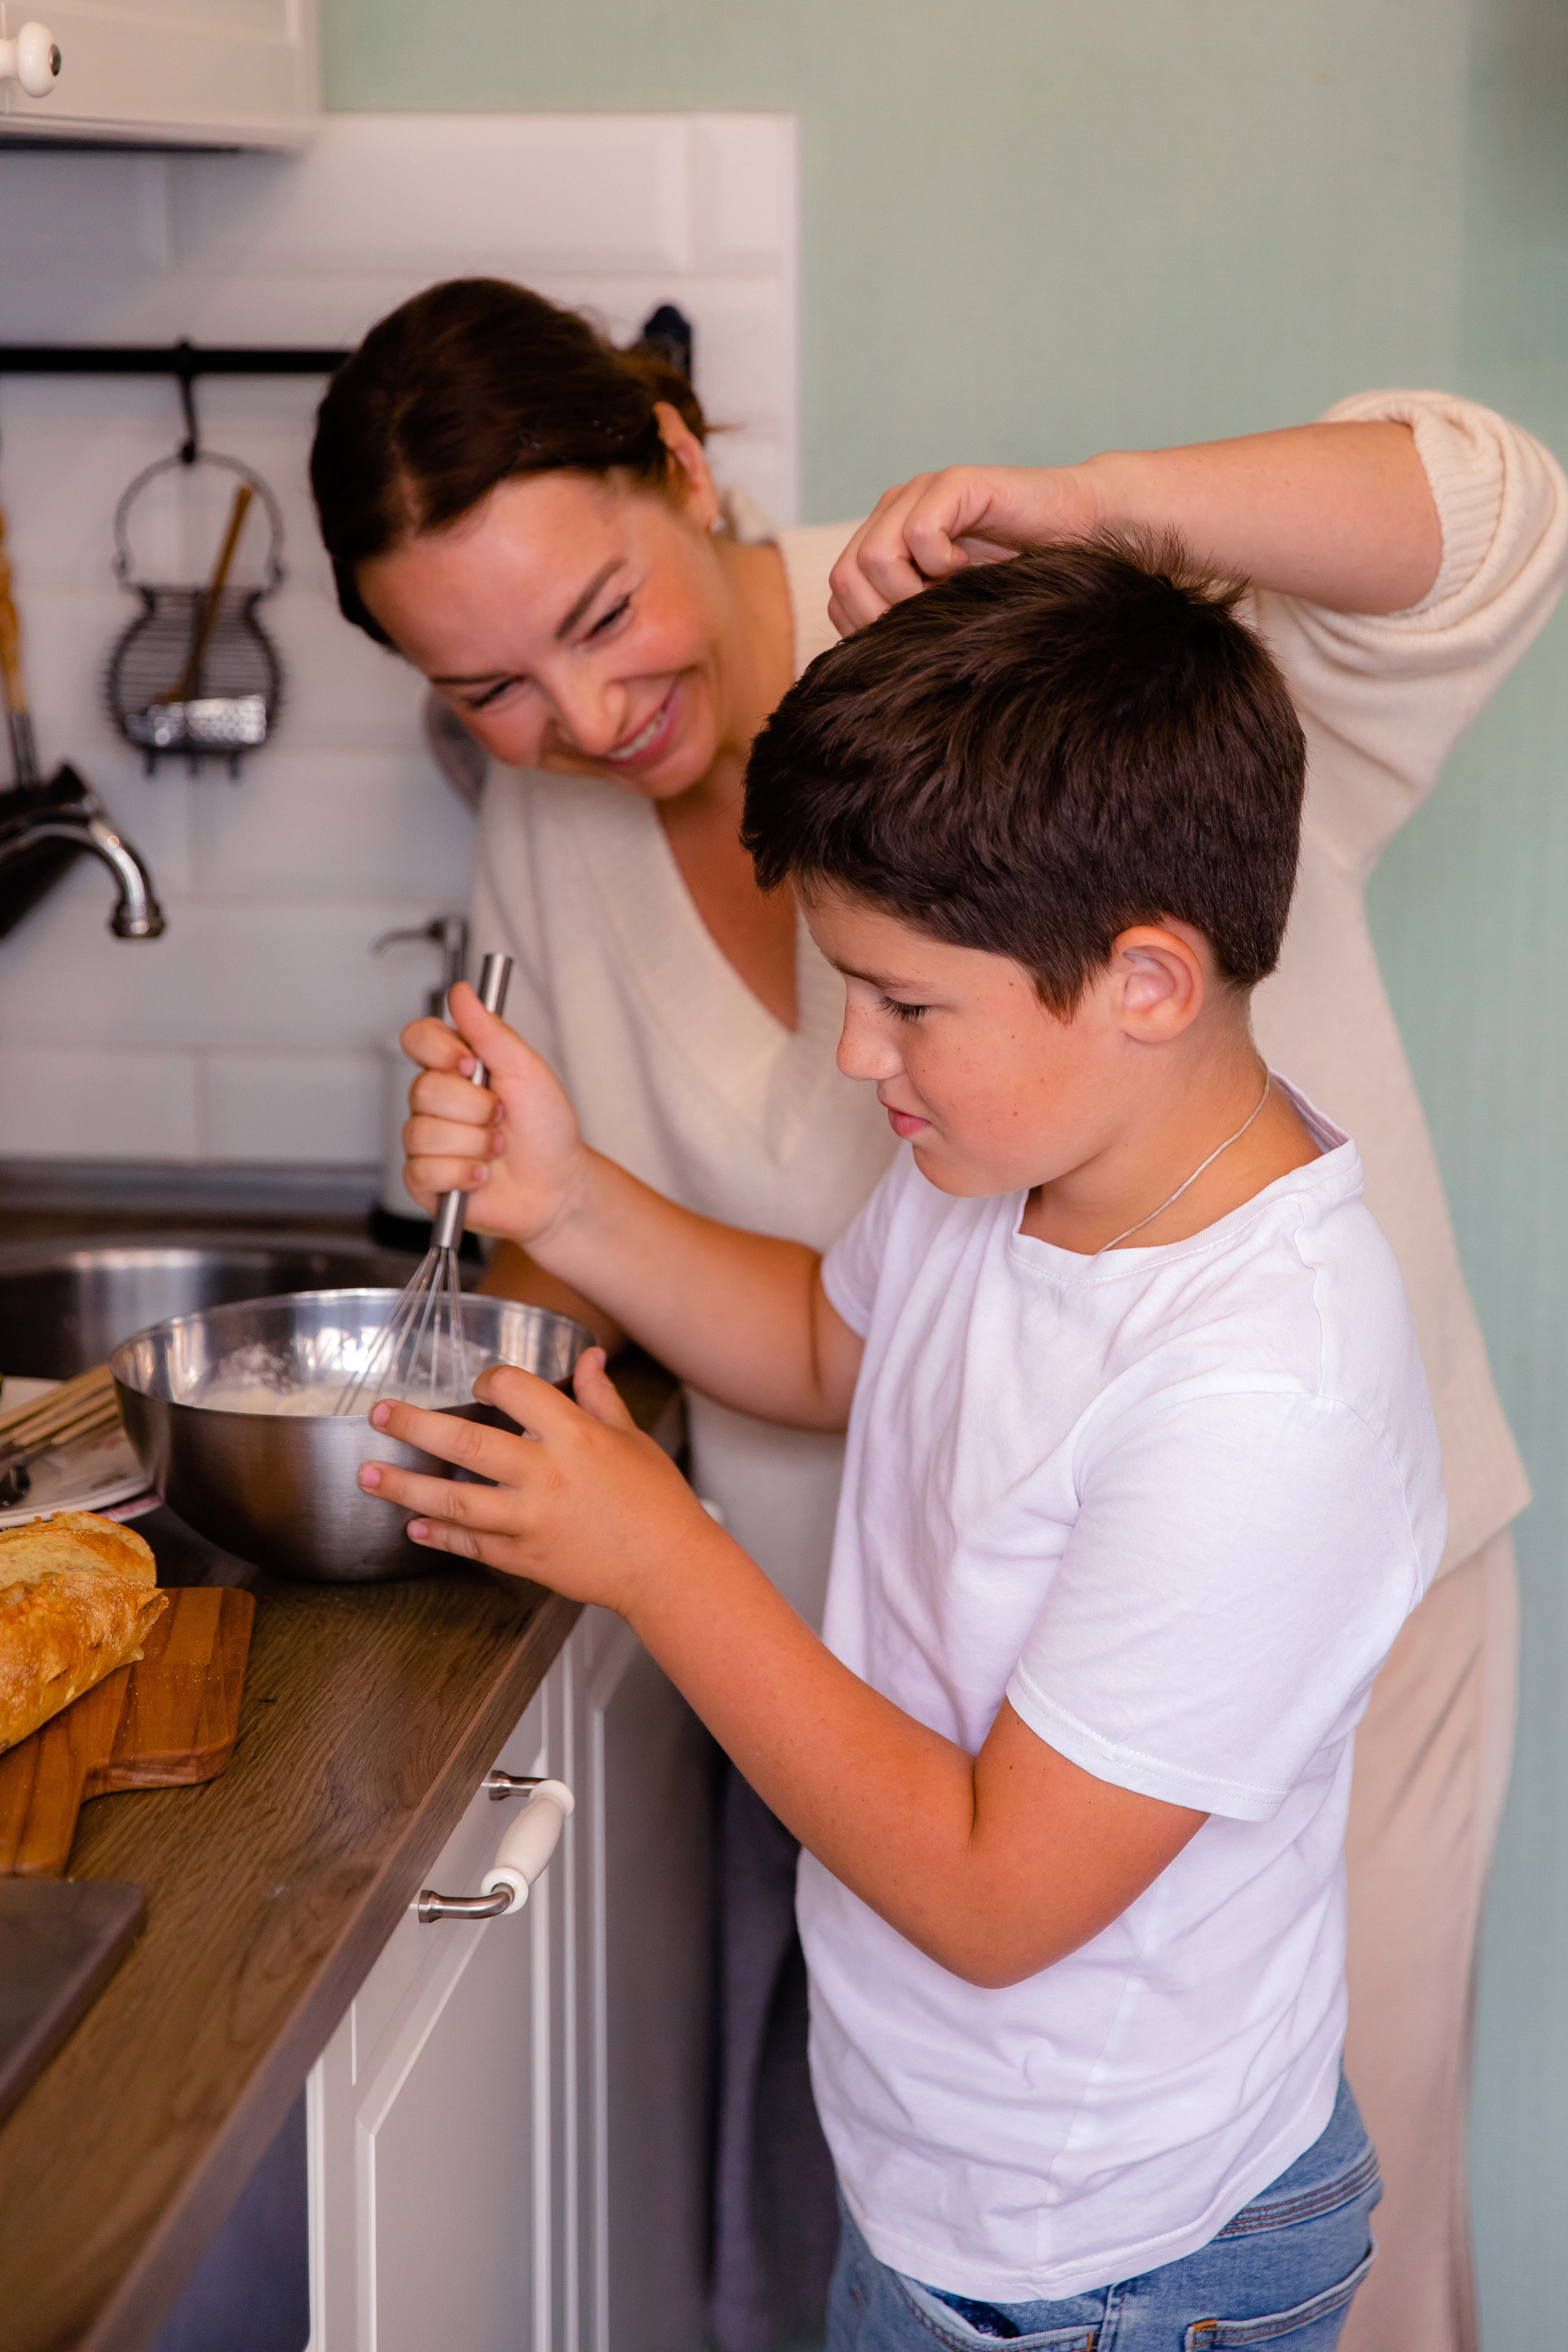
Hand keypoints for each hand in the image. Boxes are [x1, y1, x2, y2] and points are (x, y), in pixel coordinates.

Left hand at [356, 1348, 718, 1612]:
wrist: (669, 1568)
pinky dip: (438, 1536)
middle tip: (379, 1413)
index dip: (489, 1381)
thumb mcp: (631, 1438)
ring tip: (368, 1475)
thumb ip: (600, 1396)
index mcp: (576, 1436)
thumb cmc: (657, 1502)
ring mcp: (531, 1521)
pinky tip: (411, 1526)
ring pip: (453, 1502)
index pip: (514, 1389)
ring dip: (405, 1486)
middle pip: (466, 1445)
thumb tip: (588, 1356)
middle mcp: (546, 1475)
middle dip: (414, 1425)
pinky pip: (471, 1545)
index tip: (478, 1387)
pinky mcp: (525, 1559)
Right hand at [402, 980, 586, 1244]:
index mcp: (455, 1067)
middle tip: (501, 1118)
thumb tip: (462, 992)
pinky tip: (482, 1175)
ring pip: (423, 1133)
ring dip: (474, 1143)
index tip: (470, 1064)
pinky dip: (462, 1173)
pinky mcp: (423, 1179)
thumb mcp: (527, 1071)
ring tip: (496, 1150)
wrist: (558, 1185)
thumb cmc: (546, 1129)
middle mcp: (436, 1102)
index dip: (439, 1050)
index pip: (418, 1038)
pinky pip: (424, 1170)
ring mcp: (426, 1141)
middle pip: (424, 1089)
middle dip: (475, 1108)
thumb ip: (490, 1031)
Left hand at [828, 464, 1099, 633]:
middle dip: (885, 615)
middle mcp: (893, 510)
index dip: (866, 628)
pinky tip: (969, 567)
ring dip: (911, 593)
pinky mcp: (954, 483)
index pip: (840, 591)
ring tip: (952, 594)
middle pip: (846, 576)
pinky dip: (941, 563)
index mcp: (884, 538)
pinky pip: (920, 533)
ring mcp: (921, 492)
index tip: (912, 639)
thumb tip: (866, 669)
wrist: (1080, 528)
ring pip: (874, 556)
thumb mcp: (951, 607)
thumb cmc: (1017, 576)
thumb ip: (907, 620)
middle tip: (932, 620)